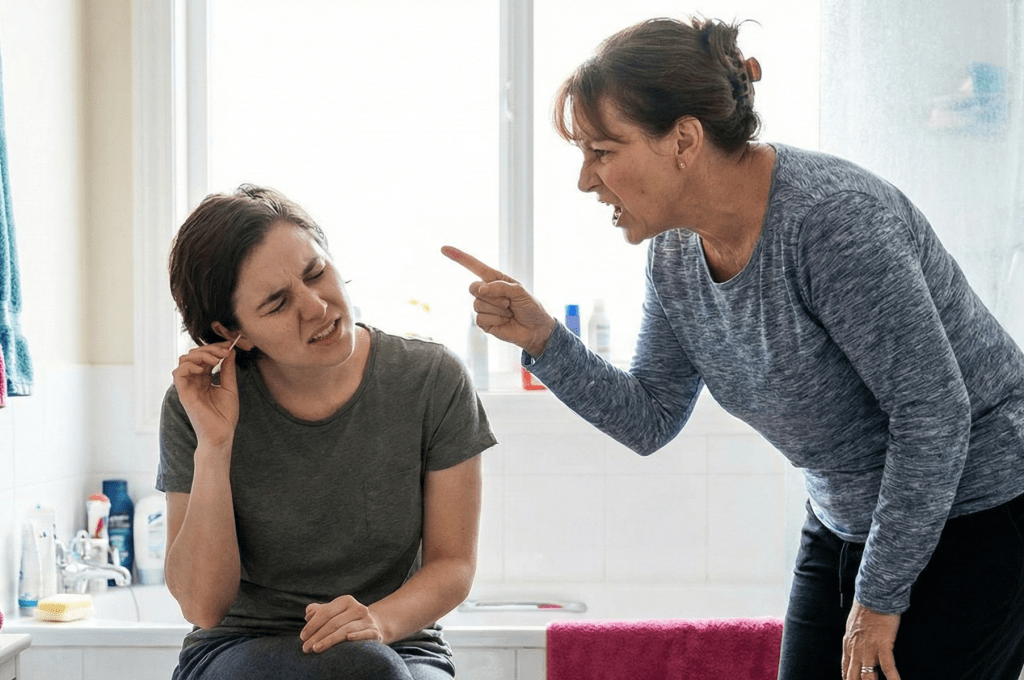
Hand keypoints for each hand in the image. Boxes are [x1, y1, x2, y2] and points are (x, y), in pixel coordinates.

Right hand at [171, 341, 239, 448]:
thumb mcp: (230, 387)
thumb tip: (230, 350)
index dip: (215, 348)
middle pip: (193, 354)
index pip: (204, 356)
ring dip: (200, 355)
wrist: (222, 434)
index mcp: (204, 379)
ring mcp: (188, 386)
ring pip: (184, 360)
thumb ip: (228, 369)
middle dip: (209, 349)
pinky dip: (190, 366)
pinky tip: (204, 370)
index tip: (229, 345)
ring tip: (216, 361)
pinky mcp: (184, 394)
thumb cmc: (225, 415)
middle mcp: (194, 380)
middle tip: (224, 352)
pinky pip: (178, 373)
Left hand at [301, 596, 383, 652]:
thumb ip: (318, 611)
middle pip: (334, 623)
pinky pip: (366, 634)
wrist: (370, 627)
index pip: (326, 612)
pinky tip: (348, 639)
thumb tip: (308, 614)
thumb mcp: (331, 613)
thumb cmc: (344, 620)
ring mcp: (368, 620)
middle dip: (317, 636)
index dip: (312, 625)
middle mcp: (358, 608)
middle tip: (305, 648)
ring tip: (316, 649)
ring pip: (346, 630)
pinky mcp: (375, 632)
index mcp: (346, 601)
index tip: (302, 637)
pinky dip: (357, 635)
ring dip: (329, 640)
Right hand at [441, 245, 556, 356]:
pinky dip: (496, 320)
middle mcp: (487, 292)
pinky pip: (480, 318)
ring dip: (497, 309)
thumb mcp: (519, 291)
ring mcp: (484, 307)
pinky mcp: (484, 322)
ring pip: (478, 304)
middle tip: (508, 302)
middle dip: (492, 295)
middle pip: (473, 288)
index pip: (474, 266)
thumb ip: (500, 287)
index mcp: (495, 280)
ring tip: (509, 312)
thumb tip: (481, 289)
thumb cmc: (530, 307)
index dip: (459, 257)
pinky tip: (505, 321)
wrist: (536, 330)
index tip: (444, 249)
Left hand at [843, 600, 901, 679]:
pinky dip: (893, 678)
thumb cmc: (864, 609)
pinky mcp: (882, 646)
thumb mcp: (852, 626)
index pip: (845, 669)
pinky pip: (887, 667)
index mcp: (848, 645)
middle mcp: (855, 650)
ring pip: (868, 676)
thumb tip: (854, 644)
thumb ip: (853, 639)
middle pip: (854, 676)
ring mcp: (868, 649)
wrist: (873, 598)